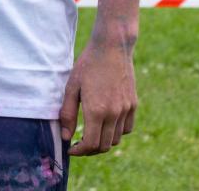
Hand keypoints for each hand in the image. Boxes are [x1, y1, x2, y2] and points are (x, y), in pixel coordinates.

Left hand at [58, 37, 137, 155]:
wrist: (112, 48)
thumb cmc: (87, 65)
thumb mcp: (71, 87)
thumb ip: (68, 113)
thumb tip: (65, 136)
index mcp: (97, 111)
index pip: (91, 144)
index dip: (79, 151)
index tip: (70, 148)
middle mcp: (114, 114)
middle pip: (104, 145)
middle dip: (89, 150)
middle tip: (78, 144)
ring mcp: (126, 110)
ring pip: (116, 139)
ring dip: (103, 142)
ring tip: (90, 134)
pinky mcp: (133, 105)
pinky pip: (127, 128)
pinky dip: (116, 132)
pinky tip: (105, 124)